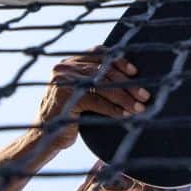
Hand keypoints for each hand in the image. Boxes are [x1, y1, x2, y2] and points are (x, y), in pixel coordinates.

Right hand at [28, 48, 150, 157]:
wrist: (45, 137)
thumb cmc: (70, 115)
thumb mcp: (82, 92)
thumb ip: (97, 80)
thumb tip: (133, 76)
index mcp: (69, 62)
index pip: (98, 54)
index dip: (118, 60)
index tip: (135, 71)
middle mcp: (64, 67)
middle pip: (103, 70)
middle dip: (127, 83)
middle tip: (145, 95)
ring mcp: (62, 81)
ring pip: (101, 85)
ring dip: (124, 97)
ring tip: (140, 107)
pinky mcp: (64, 97)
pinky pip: (95, 101)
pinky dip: (113, 109)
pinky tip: (126, 115)